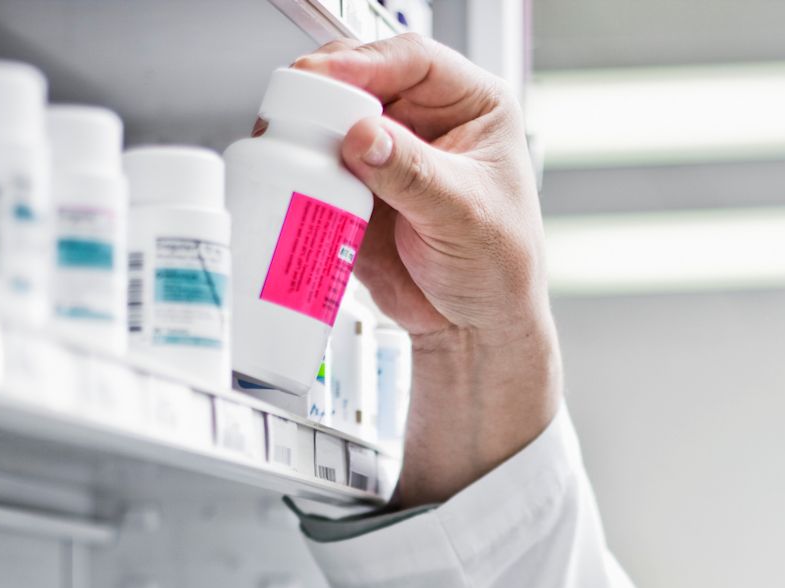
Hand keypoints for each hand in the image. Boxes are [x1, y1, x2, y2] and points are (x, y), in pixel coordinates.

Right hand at [293, 34, 544, 337]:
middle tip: (294, 112)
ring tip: (284, 148)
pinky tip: (289, 179)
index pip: (414, 61)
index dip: (367, 63)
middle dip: (324, 94)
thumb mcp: (464, 216)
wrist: (474, 330)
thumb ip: (413, 175)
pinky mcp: (356, 188)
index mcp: (472, 106)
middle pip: (362, 81)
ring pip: (332, 121)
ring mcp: (386, 152)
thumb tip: (364, 135)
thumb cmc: (500, 270)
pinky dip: (298, 170)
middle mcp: (425, 120)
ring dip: (304, 132)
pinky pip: (317, 167)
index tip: (326, 78)